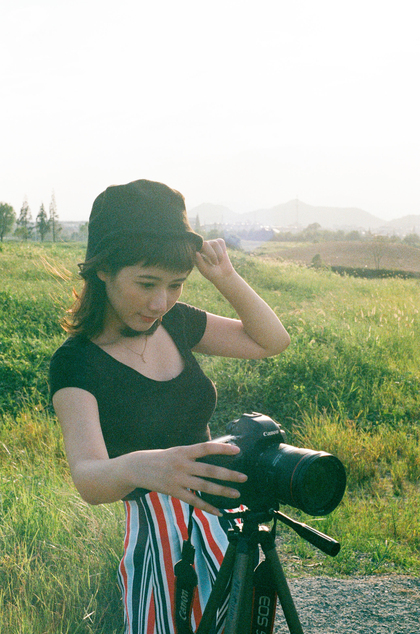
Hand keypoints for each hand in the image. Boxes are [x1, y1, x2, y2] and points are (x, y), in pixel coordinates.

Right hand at [131, 441, 246, 515]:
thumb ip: (192, 454)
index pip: (206, 448)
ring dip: (222, 491)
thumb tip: (212, 454)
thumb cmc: (160, 458)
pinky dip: (207, 507)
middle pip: (209, 470)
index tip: (237, 451)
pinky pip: (194, 501)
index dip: (222, 449)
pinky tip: (219, 511)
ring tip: (237, 494)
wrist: (136, 467)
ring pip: (204, 487)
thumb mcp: (176, 451)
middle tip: (244, 477)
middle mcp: (182, 464)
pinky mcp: (174, 492)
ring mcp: (178, 479)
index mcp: (183, 451)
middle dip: (228, 474)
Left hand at [195, 239, 234, 282]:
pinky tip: (222, 256)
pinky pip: (221, 242)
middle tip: (216, 264)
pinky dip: (223, 249)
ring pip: (215, 243)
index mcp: (196, 253)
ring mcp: (210, 243)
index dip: (203, 251)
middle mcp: (202, 247)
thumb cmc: (212, 274)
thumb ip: (200, 262)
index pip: (197, 248)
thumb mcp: (205, 270)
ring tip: (218, 262)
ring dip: (219, 254)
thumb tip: (196, 252)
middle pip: (206, 244)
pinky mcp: (218, 242)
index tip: (208, 259)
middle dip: (212, 255)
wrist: (224, 275)